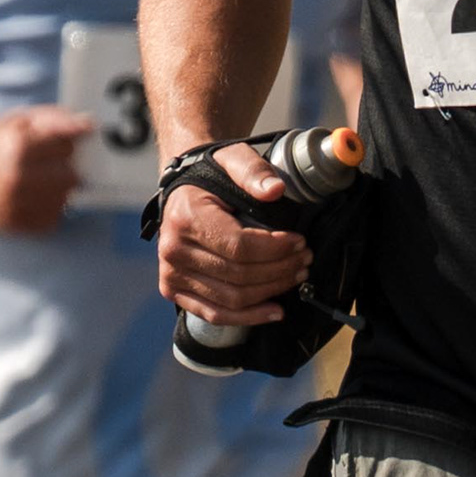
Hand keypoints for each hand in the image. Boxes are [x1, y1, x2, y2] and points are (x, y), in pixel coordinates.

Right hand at [0, 107, 95, 237]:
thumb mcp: (16, 121)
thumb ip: (53, 119)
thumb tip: (86, 125)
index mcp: (19, 146)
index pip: (69, 147)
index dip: (65, 144)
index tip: (58, 146)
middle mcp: (18, 176)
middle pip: (72, 176)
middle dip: (65, 168)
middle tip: (49, 165)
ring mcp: (15, 203)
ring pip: (65, 200)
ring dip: (58, 190)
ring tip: (40, 182)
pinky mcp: (14, 224)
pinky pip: (51, 220)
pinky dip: (48, 209)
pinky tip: (34, 198)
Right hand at [152, 144, 311, 324]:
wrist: (183, 191)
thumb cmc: (211, 177)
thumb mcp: (232, 159)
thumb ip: (254, 171)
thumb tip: (275, 189)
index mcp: (186, 219)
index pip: (239, 246)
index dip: (275, 249)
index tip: (299, 242)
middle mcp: (173, 250)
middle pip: (238, 275)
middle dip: (279, 270)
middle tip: (304, 259)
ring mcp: (172, 274)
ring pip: (232, 298)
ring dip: (270, 291)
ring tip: (295, 277)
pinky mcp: (174, 290)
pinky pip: (215, 314)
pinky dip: (248, 317)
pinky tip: (274, 311)